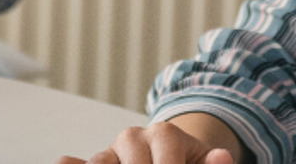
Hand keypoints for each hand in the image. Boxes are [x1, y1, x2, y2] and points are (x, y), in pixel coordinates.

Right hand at [57, 116, 250, 163]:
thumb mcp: (204, 162)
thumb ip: (213, 163)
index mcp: (163, 134)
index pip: (164, 157)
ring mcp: (109, 152)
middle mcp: (132, 138)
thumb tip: (223, 158)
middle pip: (132, 160)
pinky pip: (72, 163)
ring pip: (100, 162)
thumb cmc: (189, 162)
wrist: (174, 156)